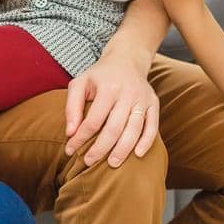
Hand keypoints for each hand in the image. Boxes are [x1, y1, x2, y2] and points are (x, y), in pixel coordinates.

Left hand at [63, 52, 159, 167]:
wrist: (127, 59)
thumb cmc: (99, 76)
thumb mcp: (80, 83)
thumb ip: (72, 106)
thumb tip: (70, 132)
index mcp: (108, 87)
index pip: (93, 120)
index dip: (80, 138)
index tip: (70, 150)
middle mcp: (128, 93)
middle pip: (114, 128)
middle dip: (100, 149)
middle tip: (88, 162)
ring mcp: (143, 99)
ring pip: (134, 130)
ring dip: (123, 150)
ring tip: (111, 164)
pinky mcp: (154, 103)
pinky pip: (152, 126)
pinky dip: (147, 142)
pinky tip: (137, 154)